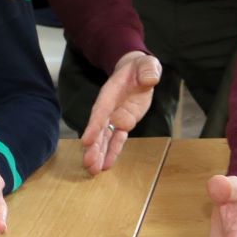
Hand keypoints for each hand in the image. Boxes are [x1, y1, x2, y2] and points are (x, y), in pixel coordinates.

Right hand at [82, 50, 161, 174]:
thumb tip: (150, 79)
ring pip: (105, 138)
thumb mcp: (147, 65)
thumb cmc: (140, 67)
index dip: (94, 127)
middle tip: (88, 164)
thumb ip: (148, 70)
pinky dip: (113, 151)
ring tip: (93, 170)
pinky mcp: (124, 123)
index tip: (86, 141)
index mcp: (110, 94)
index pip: (101, 112)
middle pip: (99, 129)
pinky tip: (107, 165)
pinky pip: (117, 139)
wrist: (136, 71)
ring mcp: (115, 117)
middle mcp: (109, 108)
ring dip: (99, 154)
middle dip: (94, 147)